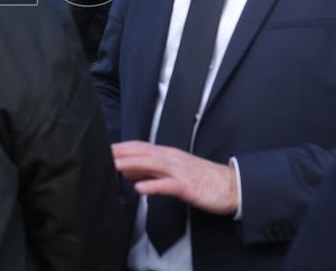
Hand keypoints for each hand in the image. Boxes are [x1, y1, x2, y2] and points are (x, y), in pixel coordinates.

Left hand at [111, 141, 238, 215]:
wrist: (232, 186)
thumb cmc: (202, 179)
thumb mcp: (174, 172)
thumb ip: (151, 171)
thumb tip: (128, 170)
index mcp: (169, 154)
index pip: (141, 146)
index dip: (123, 147)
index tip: (104, 148)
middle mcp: (172, 159)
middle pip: (144, 152)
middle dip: (123, 152)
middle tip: (103, 154)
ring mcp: (180, 172)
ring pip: (153, 165)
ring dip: (132, 164)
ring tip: (115, 166)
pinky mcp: (188, 187)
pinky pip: (168, 186)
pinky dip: (152, 185)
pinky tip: (139, 188)